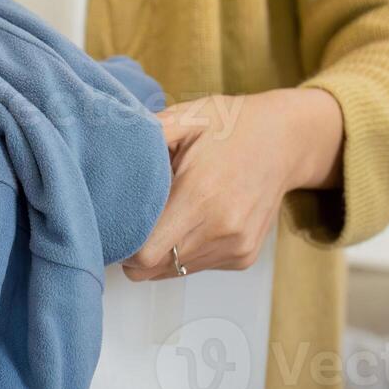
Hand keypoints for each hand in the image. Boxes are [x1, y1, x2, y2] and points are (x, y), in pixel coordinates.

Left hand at [121, 88, 343, 281]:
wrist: (286, 139)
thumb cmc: (231, 124)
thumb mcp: (183, 118)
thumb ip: (142, 139)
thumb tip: (102, 153)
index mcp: (200, 195)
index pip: (144, 253)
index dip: (122, 243)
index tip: (116, 223)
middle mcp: (222, 229)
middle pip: (153, 268)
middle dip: (134, 250)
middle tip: (133, 219)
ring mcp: (236, 246)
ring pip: (175, 270)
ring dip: (161, 252)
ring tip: (167, 215)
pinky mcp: (244, 256)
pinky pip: (197, 267)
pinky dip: (185, 251)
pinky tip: (193, 220)